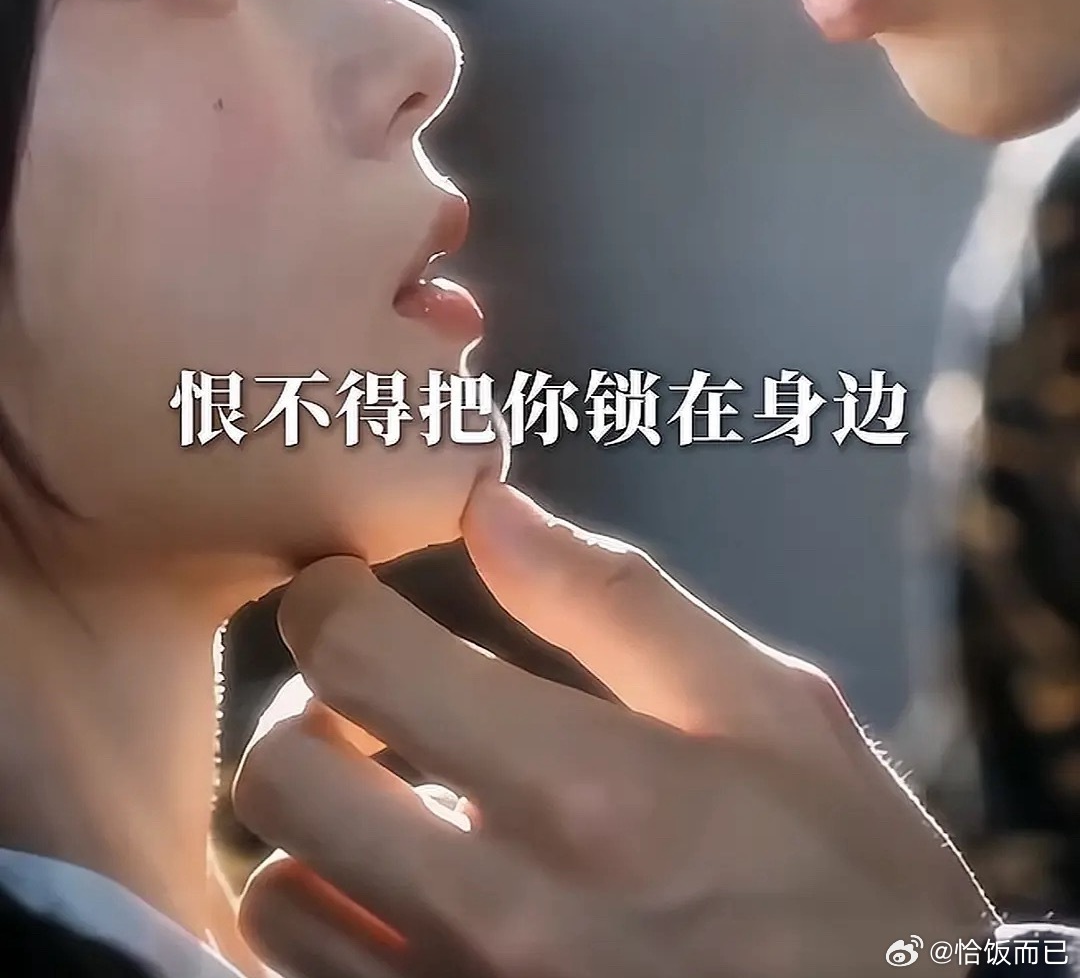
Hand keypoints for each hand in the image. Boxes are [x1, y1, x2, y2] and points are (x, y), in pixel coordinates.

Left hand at [233, 480, 995, 976]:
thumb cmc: (840, 872)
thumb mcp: (766, 705)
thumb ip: (613, 598)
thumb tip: (485, 503)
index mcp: (585, 789)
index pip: (354, 655)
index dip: (333, 599)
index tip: (358, 594)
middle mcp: (500, 913)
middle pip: (281, 773)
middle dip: (306, 708)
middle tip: (371, 703)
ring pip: (271, 894)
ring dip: (313, 834)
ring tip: (390, 811)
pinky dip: (325, 933)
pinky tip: (396, 902)